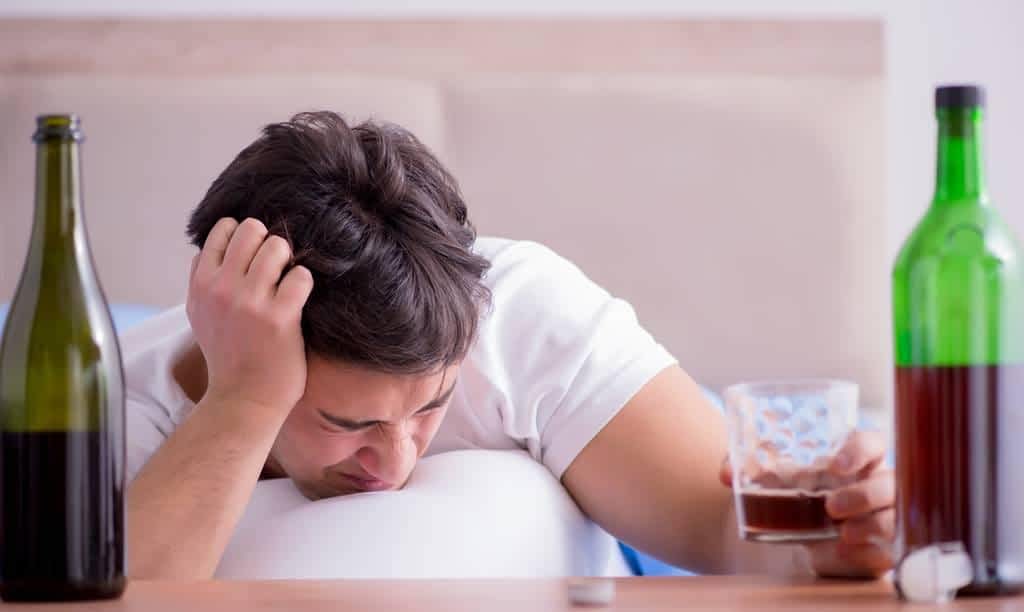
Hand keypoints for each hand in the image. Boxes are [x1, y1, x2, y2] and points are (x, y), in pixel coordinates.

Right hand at [186, 217, 313, 415]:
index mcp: (201, 285)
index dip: (243, 236)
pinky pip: (301, 275)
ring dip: (289, 261)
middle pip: (251, 229)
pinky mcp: (279, 317)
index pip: (221, 231)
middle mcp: (221, 289)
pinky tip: (298, 299)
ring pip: (277, 246)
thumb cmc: (228, 355)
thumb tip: (217, 245)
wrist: (243, 399)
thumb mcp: (201, 314)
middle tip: (275, 267)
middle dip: (268, 243)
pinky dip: (304, 283)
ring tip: (287, 282)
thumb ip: (205, 279)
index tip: (253, 256)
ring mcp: (250, 302)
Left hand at [719, 430, 894, 577]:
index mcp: (855, 458)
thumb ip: (745, 467)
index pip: (872, 442)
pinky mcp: (881, 548)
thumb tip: (725, 473)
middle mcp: (875, 484)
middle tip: (830, 506)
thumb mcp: (770, 477)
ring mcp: (883, 516)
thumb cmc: (792, 492)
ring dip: (870, 524)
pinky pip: (888, 550)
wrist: (796, 534)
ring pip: (894, 517)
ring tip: (841, 532)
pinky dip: (868, 552)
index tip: (835, 465)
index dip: (860, 450)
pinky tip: (845, 551)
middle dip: (863, 494)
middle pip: (889, 483)